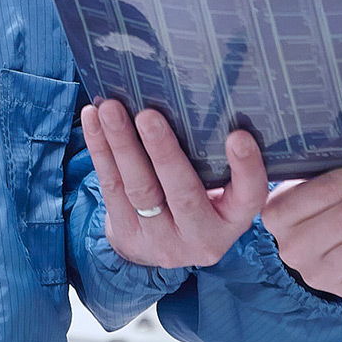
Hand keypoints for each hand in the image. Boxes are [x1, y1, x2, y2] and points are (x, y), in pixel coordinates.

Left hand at [83, 101, 267, 269]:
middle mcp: (201, 235)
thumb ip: (223, 160)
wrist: (164, 244)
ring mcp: (161, 239)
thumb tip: (213, 97)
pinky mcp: (127, 233)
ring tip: (111, 109)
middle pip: (183, 194)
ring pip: (139, 189)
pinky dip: (100, 149)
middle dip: (163, 152)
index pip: (248, 196)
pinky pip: (111, 186)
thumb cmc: (202, 198)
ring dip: (122, 145)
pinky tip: (93, 118)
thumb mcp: (223, 190)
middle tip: (148, 116)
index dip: (246, 168)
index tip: (239, 136)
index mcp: (233, 219)